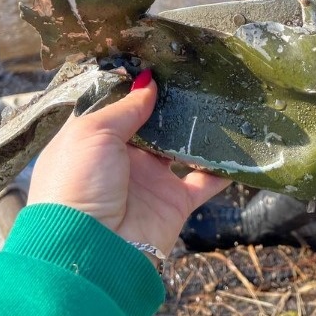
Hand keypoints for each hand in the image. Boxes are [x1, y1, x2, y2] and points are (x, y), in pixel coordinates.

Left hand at [28, 70, 230, 257]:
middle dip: (171, 105)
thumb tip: (148, 82)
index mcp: (93, 140)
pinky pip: (204, 181)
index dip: (136, 87)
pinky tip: (238, 145)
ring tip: (220, 101)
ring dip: (198, 131)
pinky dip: (222, 168)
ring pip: (181, 149)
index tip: (161, 63)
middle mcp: (121, 159)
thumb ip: (125, 108)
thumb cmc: (78, 185)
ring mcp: (150, 181)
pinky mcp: (174, 202)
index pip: (117, 107)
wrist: (91, 252)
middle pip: (153, 125)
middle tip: (197, 77)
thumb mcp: (92, 134)